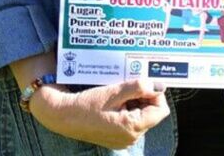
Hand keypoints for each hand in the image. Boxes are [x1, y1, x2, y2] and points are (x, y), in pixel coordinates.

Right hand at [29, 79, 169, 148]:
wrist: (63, 116)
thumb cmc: (88, 104)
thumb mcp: (115, 91)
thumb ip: (140, 88)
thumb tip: (159, 86)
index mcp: (133, 127)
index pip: (160, 110)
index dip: (155, 94)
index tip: (144, 83)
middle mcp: (131, 138)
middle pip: (151, 114)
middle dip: (144, 98)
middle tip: (130, 86)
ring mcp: (123, 140)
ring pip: (141, 117)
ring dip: (135, 103)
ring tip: (120, 94)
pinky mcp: (116, 139)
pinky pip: (130, 123)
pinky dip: (127, 110)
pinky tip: (115, 102)